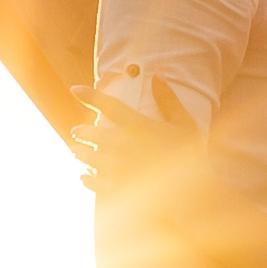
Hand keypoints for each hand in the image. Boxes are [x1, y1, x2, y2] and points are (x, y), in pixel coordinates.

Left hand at [72, 88, 203, 196]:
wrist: (192, 192)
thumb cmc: (191, 156)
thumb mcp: (184, 123)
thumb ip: (168, 99)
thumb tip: (157, 75)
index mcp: (137, 126)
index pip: (108, 105)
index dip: (90, 95)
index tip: (75, 90)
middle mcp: (122, 144)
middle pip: (92, 133)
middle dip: (81, 131)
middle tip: (75, 132)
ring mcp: (116, 167)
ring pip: (88, 157)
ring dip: (80, 152)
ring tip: (75, 152)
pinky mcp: (116, 188)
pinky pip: (93, 182)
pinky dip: (86, 178)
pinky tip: (84, 177)